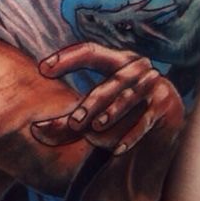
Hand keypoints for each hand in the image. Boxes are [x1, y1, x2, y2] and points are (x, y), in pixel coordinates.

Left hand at [29, 41, 184, 154]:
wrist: (163, 118)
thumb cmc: (119, 112)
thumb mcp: (92, 113)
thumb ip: (66, 122)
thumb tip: (35, 130)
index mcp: (115, 59)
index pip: (89, 51)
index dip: (67, 58)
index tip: (42, 69)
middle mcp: (136, 67)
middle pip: (112, 81)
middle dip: (93, 102)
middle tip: (74, 122)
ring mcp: (153, 84)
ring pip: (130, 98)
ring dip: (112, 113)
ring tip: (95, 128)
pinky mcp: (165, 105)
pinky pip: (146, 120)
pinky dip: (132, 135)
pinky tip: (116, 150)